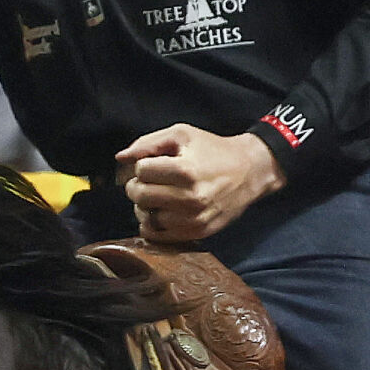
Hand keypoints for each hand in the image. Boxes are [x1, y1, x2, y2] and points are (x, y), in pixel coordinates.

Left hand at [116, 125, 285, 243]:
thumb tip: (120, 158)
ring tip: (159, 194)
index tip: (155, 163)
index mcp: (186, 171)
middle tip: (150, 180)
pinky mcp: (197, 233)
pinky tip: (162, 210)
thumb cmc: (212, 150)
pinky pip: (156, 235)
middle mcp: (190, 198)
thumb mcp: (182, 134)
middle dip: (138, 185)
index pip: (141, 171)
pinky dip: (152, 223)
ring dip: (145, 205)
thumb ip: (147, 143)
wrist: (249, 172)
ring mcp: (193, 219)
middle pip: (139, 195)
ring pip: (146, 216)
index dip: (143, 164)